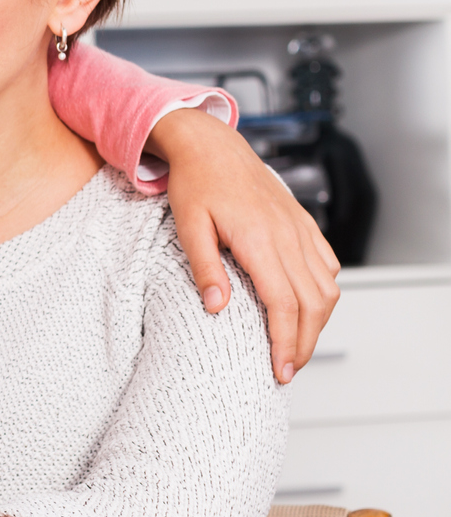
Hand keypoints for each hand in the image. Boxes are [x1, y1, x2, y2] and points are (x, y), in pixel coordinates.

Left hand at [150, 106, 340, 381]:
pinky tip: (309, 308)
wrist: (212, 146)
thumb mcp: (188, 226)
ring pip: (327, 287)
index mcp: (259, 240)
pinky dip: (324, 292)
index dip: (285, 341)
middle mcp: (288, 236)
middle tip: (288, 370)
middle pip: (311, 304)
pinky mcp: (303, 224)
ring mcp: (300, 229)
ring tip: (298, 346)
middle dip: (304, 343)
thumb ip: (204, 267)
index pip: (283, 304)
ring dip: (318, 322)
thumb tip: (216, 308)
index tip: (280, 370)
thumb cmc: (195, 184)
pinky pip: (327, 264)